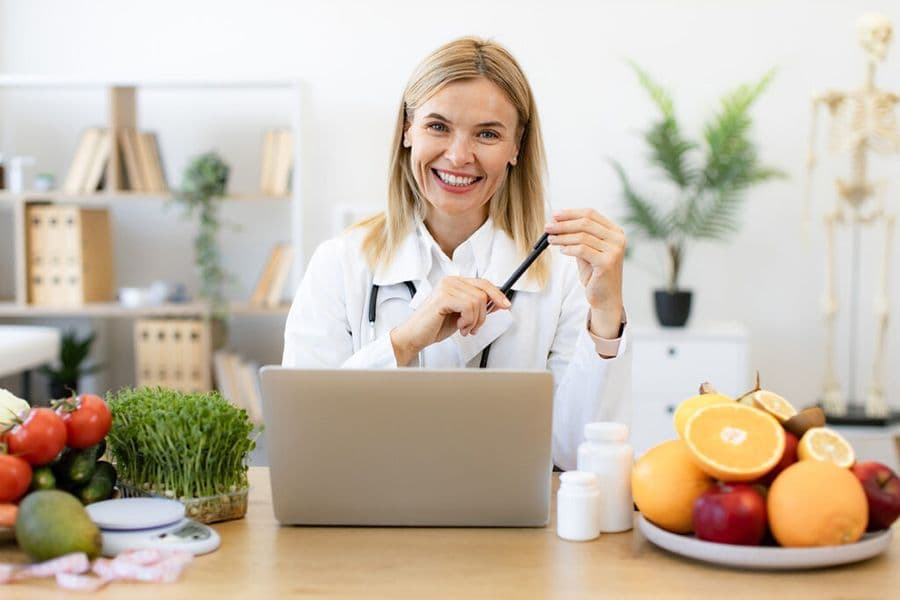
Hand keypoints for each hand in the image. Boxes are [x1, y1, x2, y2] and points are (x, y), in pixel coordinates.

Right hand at [390, 277, 511, 365]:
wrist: (415, 336)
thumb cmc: (434, 326)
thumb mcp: (462, 316)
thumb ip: (478, 307)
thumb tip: (498, 303)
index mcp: (454, 282)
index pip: (483, 283)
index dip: (497, 294)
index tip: (505, 305)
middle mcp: (450, 281)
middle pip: (484, 292)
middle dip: (483, 314)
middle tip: (473, 326)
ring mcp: (446, 287)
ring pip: (478, 301)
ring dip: (474, 320)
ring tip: (463, 327)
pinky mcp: (443, 297)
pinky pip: (469, 307)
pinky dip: (468, 320)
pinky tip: (459, 325)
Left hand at [546, 208, 625, 337]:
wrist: (605, 298)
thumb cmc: (595, 274)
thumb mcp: (587, 251)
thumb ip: (577, 237)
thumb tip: (557, 223)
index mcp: (615, 232)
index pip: (591, 214)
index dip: (571, 213)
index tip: (555, 215)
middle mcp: (617, 238)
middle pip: (585, 223)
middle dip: (563, 224)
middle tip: (548, 227)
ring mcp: (614, 250)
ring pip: (582, 236)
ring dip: (563, 237)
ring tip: (550, 240)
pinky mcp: (607, 262)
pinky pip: (582, 250)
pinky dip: (569, 248)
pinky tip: (561, 250)